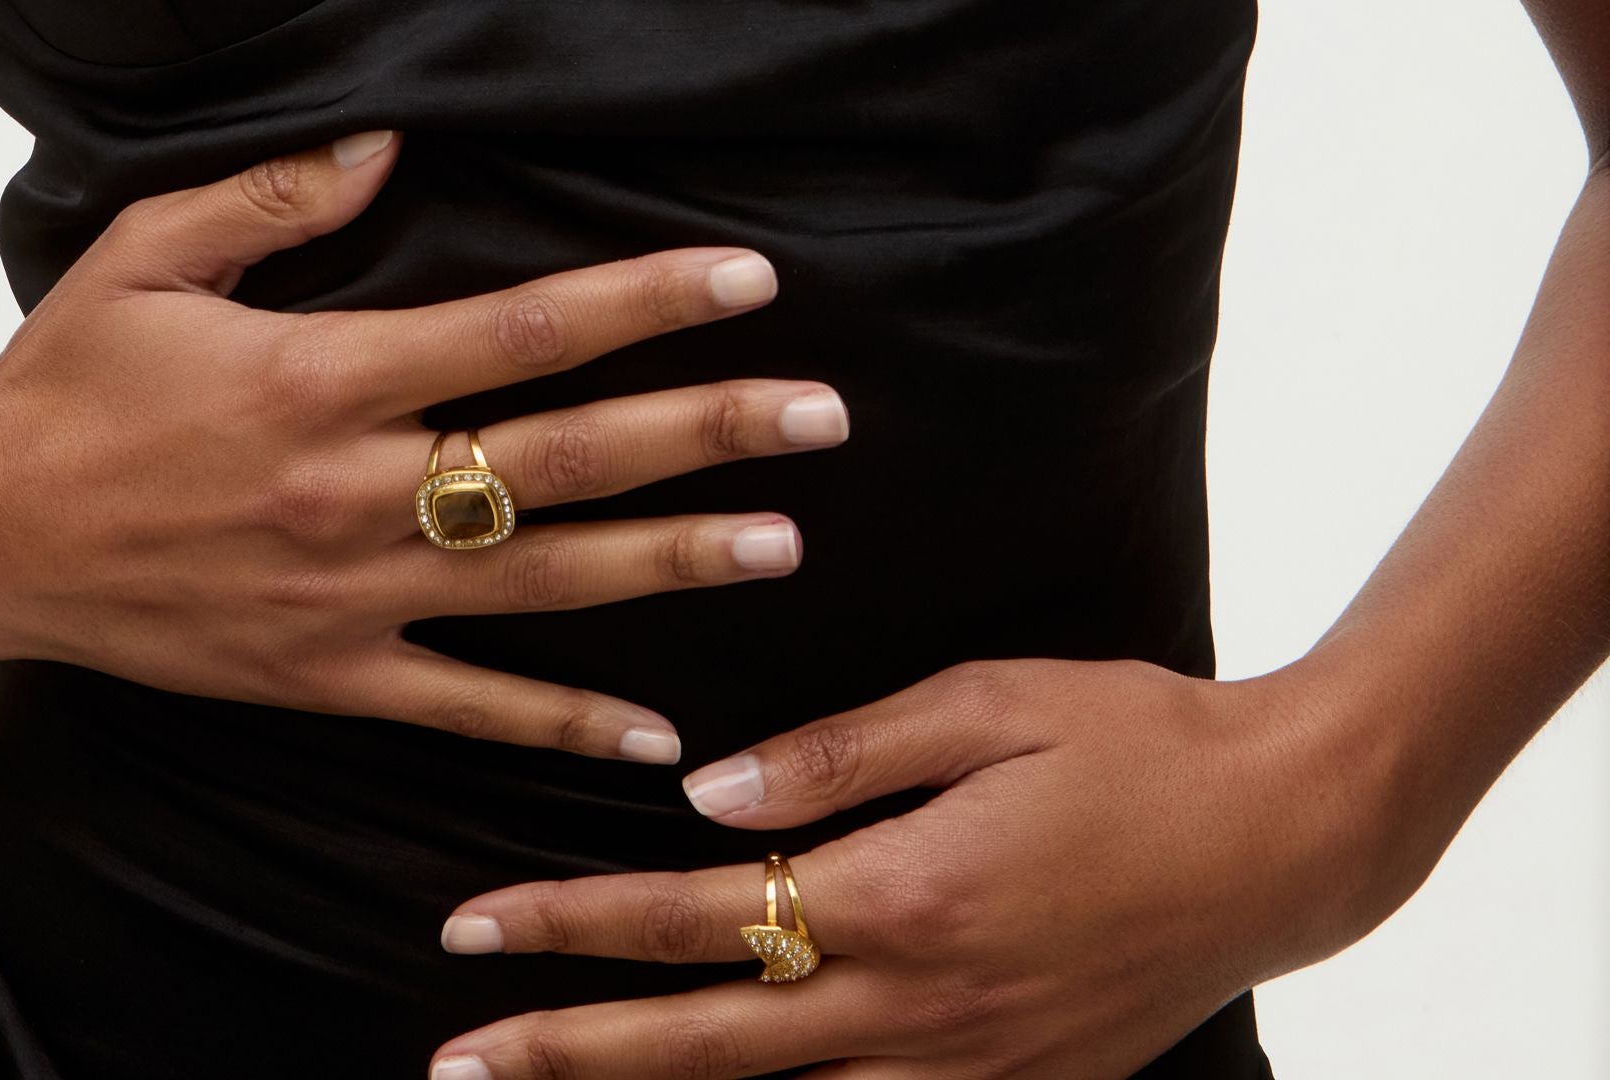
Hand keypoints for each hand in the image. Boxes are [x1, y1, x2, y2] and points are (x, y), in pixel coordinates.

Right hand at [0, 131, 848, 762]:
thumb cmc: (63, 376)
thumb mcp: (151, 250)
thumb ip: (278, 196)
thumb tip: (389, 141)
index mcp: (324, 375)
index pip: (521, 331)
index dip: (641, 302)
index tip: (743, 280)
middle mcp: (353, 489)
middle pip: (564, 459)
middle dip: (705, 432)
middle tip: (822, 414)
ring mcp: (345, 598)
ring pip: (541, 584)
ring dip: (670, 562)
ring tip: (782, 541)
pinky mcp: (320, 678)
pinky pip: (463, 709)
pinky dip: (562, 723)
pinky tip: (655, 729)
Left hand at [431, 653, 1395, 1074]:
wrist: (1287, 837)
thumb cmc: (1136, 738)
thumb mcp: (987, 702)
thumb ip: (842, 753)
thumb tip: (709, 793)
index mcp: (904, 893)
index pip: (699, 920)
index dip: (575, 929)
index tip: (473, 931)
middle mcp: (925, 1005)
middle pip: (712, 1046)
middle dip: (572, 1052)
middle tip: (458, 1061)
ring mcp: (974, 1066)